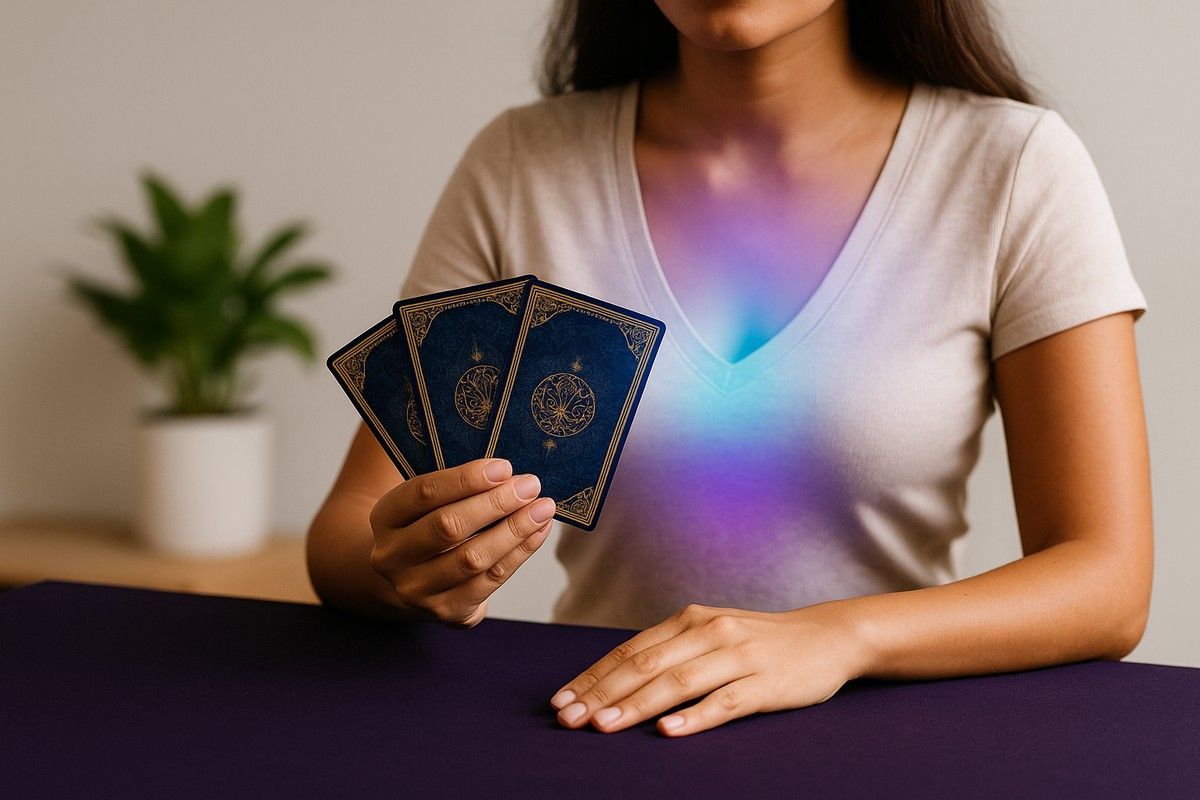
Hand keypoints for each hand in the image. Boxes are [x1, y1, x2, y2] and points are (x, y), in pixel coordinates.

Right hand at [368, 458, 554, 628]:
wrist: (414, 578)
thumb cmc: (429, 524)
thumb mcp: (426, 500)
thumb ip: (456, 482)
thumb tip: (506, 469)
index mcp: (384, 517)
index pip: (423, 493)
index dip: (466, 479)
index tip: (504, 467)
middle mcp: (392, 556)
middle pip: (448, 526)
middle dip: (495, 503)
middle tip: (530, 485)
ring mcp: (416, 589)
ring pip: (473, 558)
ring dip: (514, 529)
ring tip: (542, 507)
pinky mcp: (446, 611)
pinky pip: (490, 580)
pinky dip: (520, 552)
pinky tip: (538, 531)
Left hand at [548, 602, 868, 736]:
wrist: (828, 636)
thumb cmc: (760, 641)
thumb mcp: (711, 633)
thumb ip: (671, 651)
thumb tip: (617, 679)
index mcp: (690, 620)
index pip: (630, 651)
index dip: (593, 676)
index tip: (561, 700)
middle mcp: (709, 632)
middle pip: (645, 665)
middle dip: (601, 694)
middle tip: (568, 719)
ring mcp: (738, 656)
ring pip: (677, 683)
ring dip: (636, 706)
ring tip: (603, 726)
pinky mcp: (765, 683)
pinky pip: (725, 702)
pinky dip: (694, 717)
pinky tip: (669, 731)